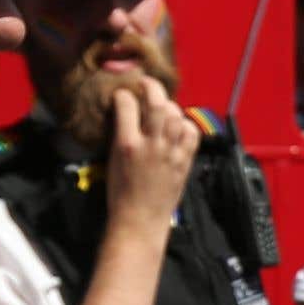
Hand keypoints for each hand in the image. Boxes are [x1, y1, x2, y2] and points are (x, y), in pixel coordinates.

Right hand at [103, 82, 200, 235]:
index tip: (123, 94)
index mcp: (127, 144)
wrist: (140, 220)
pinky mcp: (185, 161)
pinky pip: (192, 132)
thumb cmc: (120, 193)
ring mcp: (170, 152)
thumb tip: (126, 113)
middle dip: (151, 86)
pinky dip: (186, 124)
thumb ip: (121, 134)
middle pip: (157, 103)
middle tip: (146, 84)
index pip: (127, 105)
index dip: (124, 94)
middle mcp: (151, 145)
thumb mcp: (112, 160)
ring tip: (162, 106)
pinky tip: (178, 126)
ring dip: (169, 105)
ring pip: (176, 114)